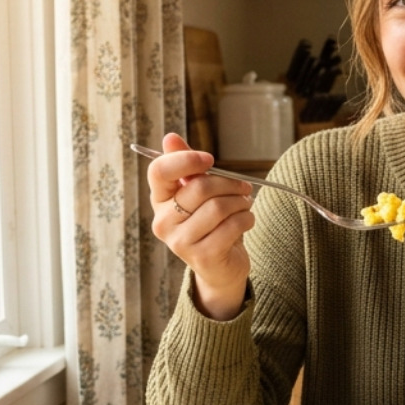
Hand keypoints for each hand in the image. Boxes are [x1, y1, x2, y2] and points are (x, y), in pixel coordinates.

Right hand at [146, 132, 254, 319]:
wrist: (220, 267)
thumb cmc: (210, 222)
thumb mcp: (198, 192)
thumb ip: (186, 165)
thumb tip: (170, 137)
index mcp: (159, 200)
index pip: (159, 171)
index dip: (186, 160)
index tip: (210, 159)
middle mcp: (162, 222)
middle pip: (199, 188)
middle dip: (229, 183)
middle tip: (243, 186)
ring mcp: (180, 242)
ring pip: (218, 207)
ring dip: (241, 202)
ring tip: (245, 205)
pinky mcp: (202, 256)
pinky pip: (231, 227)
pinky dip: (246, 219)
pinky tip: (246, 221)